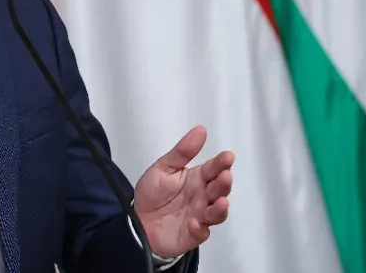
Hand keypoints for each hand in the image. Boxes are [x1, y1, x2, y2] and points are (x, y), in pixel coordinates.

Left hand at [132, 125, 233, 258]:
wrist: (137, 222)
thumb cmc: (152, 193)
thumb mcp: (163, 168)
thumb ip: (182, 152)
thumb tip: (201, 129)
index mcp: (197, 179)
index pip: (213, 169)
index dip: (221, 163)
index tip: (228, 156)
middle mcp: (203, 197)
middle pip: (218, 190)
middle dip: (224, 184)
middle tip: (225, 177)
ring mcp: (200, 216)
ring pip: (216, 213)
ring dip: (220, 208)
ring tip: (220, 202)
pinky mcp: (193, 234)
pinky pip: (201, 233)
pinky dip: (200, 229)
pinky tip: (194, 223)